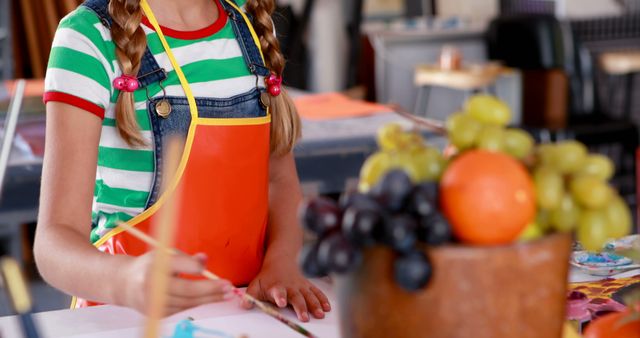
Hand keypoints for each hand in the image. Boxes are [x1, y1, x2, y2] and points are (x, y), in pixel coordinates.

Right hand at [116, 252, 233, 314]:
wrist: (124, 284)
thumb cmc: (150, 266)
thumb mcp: (165, 254)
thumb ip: (185, 258)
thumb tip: (204, 260)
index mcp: (155, 265)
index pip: (177, 265)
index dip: (194, 267)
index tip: (208, 270)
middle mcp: (152, 285)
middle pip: (186, 290)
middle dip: (210, 289)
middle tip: (228, 287)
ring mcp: (154, 302)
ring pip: (188, 302)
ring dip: (209, 298)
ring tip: (226, 294)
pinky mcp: (157, 313)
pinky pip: (183, 308)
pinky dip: (197, 302)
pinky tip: (210, 298)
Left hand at [241, 260, 330, 321]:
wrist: (280, 261)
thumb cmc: (267, 277)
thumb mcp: (256, 284)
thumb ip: (250, 296)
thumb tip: (243, 305)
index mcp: (277, 287)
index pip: (278, 292)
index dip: (280, 296)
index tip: (282, 302)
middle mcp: (290, 287)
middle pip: (297, 297)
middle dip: (301, 307)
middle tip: (304, 317)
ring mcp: (300, 286)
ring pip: (309, 296)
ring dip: (315, 305)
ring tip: (319, 314)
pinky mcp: (307, 286)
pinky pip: (316, 292)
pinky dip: (323, 299)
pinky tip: (327, 307)